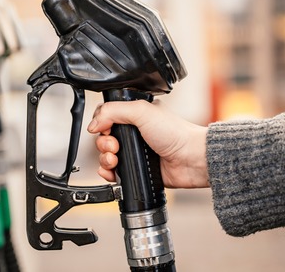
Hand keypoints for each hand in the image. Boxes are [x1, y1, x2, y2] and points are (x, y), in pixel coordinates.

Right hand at [87, 99, 209, 188]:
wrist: (191, 160)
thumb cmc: (175, 133)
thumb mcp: (141, 111)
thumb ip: (113, 111)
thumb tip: (93, 124)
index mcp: (135, 115)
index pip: (107, 116)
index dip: (101, 123)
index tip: (104, 129)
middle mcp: (134, 133)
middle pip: (104, 138)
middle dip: (103, 143)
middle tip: (115, 146)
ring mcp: (135, 152)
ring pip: (106, 156)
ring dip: (105, 158)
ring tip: (115, 159)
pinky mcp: (136, 170)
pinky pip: (114, 173)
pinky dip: (108, 173)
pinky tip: (112, 171)